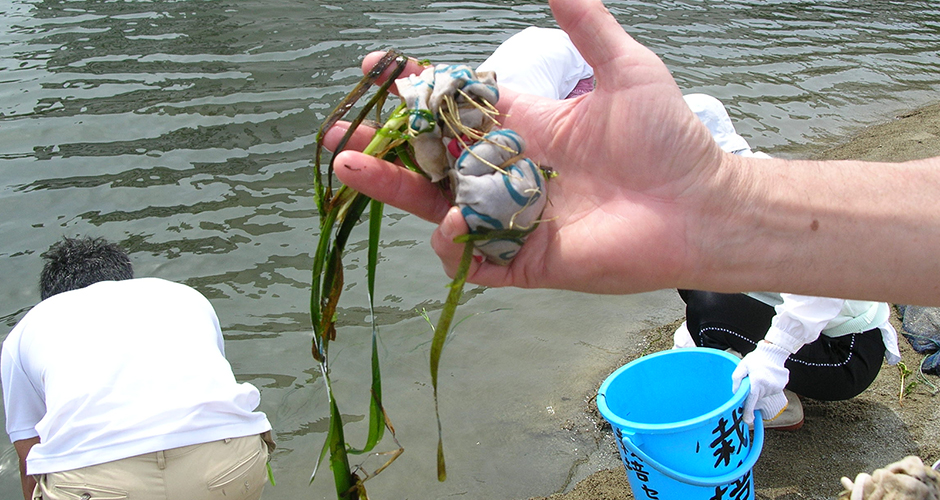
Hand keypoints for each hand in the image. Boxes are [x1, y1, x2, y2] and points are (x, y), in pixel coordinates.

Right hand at [323, 0, 731, 293]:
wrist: (701, 207)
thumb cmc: (669, 139)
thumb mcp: (626, 69)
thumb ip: (588, 26)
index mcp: (526, 127)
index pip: (456, 108)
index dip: (415, 91)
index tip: (378, 70)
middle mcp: (510, 172)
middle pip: (432, 161)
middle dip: (384, 148)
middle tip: (338, 136)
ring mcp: (513, 218)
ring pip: (437, 207)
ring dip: (394, 189)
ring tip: (351, 168)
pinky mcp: (524, 260)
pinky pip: (471, 258)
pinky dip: (454, 242)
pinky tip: (454, 220)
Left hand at [731, 341, 789, 423]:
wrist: (774, 353)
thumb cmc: (756, 359)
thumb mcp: (742, 365)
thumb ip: (737, 379)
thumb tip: (734, 392)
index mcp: (757, 381)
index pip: (751, 400)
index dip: (748, 411)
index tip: (747, 421)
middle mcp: (767, 387)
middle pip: (756, 398)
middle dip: (751, 394)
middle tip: (750, 382)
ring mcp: (775, 388)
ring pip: (762, 395)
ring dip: (758, 390)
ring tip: (758, 377)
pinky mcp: (780, 388)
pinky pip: (769, 392)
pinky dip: (765, 388)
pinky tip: (765, 378)